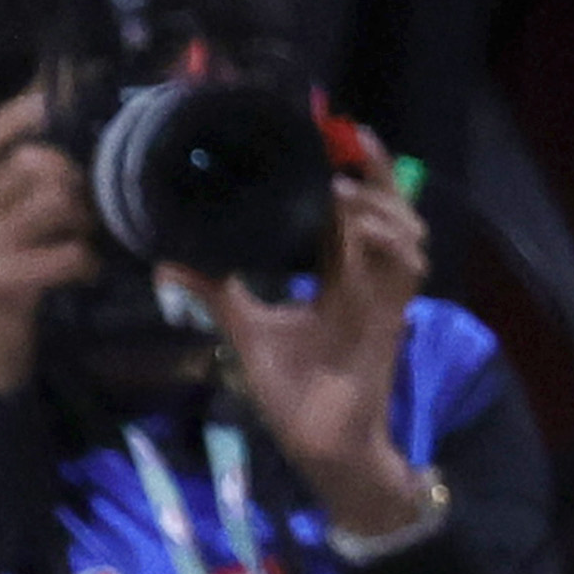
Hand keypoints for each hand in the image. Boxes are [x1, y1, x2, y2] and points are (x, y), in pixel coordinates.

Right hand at [0, 93, 99, 392]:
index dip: (24, 112)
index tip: (60, 98)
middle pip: (33, 164)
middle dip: (74, 175)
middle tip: (85, 200)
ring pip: (56, 201)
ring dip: (84, 217)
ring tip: (83, 236)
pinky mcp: (10, 282)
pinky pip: (69, 253)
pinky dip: (87, 261)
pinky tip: (83, 271)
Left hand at [202, 151, 427, 520]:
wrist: (319, 438)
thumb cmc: (291, 388)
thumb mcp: (246, 329)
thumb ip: (216, 291)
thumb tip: (165, 262)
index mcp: (341, 277)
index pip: (356, 213)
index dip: (358, 174)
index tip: (338, 135)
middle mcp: (369, 279)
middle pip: (394, 211)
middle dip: (380, 174)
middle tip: (352, 142)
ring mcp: (387, 297)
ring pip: (408, 232)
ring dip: (381, 205)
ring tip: (342, 190)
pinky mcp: (393, 317)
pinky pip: (406, 269)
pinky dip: (387, 242)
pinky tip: (358, 226)